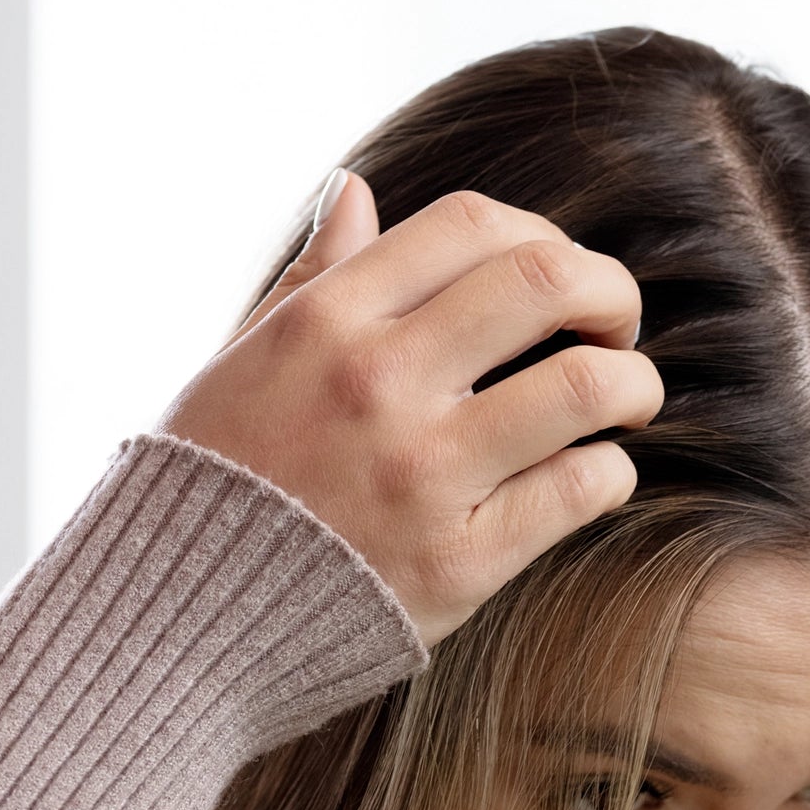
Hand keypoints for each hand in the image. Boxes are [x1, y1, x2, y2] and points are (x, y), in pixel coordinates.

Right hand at [161, 172, 661, 647]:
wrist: (176, 622)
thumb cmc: (219, 479)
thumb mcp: (244, 360)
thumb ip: (312, 275)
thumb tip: (352, 187)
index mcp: (325, 322)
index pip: (472, 224)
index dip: (543, 237)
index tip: (556, 278)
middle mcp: (377, 383)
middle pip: (549, 281)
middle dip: (611, 294)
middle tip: (615, 329)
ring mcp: (423, 472)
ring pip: (589, 385)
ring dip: (634, 385)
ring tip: (625, 402)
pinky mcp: (462, 558)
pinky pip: (586, 486)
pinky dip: (611, 472)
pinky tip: (589, 475)